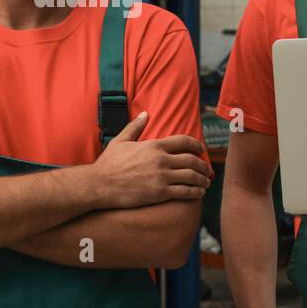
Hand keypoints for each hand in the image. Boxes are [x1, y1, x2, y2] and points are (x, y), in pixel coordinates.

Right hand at [93, 111, 213, 209]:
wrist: (100, 184)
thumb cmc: (108, 163)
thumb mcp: (120, 141)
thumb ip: (135, 127)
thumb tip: (144, 114)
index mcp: (154, 145)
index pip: (183, 141)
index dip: (196, 145)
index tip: (201, 149)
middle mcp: (161, 160)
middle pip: (192, 160)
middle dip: (203, 165)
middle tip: (207, 168)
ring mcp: (162, 177)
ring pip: (191, 176)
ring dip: (202, 179)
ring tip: (205, 182)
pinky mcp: (160, 193)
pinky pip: (185, 192)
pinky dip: (195, 192)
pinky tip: (199, 192)